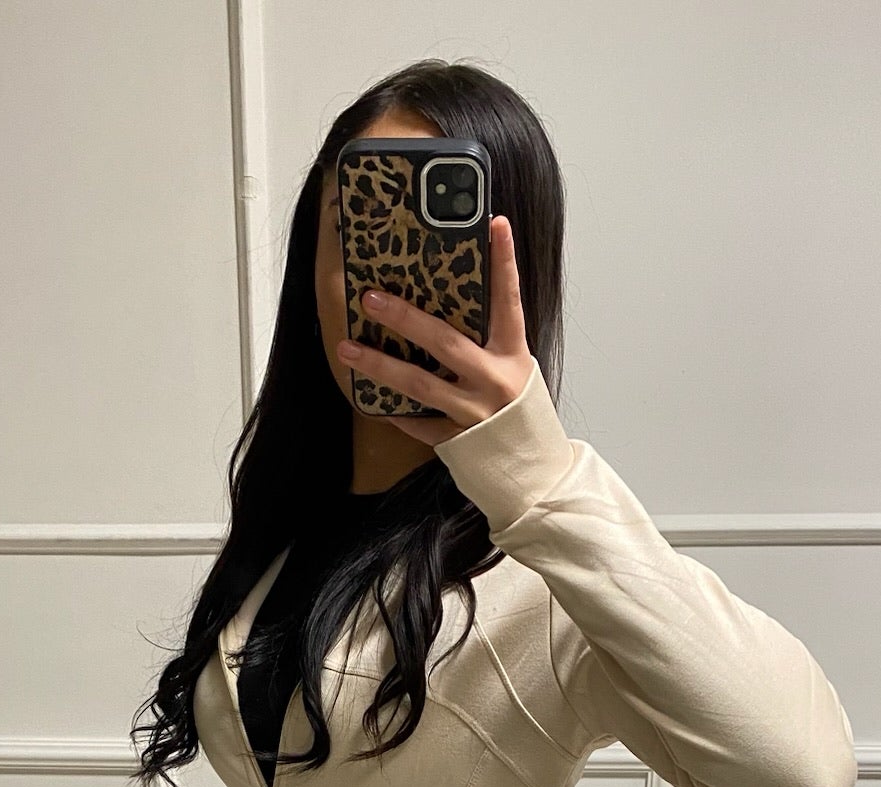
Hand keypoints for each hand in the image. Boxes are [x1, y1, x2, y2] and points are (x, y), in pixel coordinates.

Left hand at [335, 214, 535, 444]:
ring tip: (346, 346)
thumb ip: (489, 339)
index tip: (495, 223)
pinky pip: (418, 423)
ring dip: (379, 364)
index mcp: (514, 355)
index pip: (508, 301)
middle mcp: (494, 381)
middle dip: (405, 318)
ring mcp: (473, 413)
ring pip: (419, 385)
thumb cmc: (519, 412)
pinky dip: (392, 411)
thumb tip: (449, 302)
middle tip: (370, 297)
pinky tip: (367, 396)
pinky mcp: (456, 441)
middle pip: (445, 343)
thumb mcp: (515, 368)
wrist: (533, 470)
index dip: (504, 263)